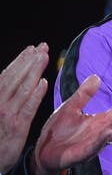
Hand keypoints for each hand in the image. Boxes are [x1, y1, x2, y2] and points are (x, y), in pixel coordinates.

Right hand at [0, 43, 50, 173]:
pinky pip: (27, 108)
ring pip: (21, 89)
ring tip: (44, 57)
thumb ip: (4, 95)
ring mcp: (6, 115)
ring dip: (33, 71)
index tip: (32, 48)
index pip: (6, 76)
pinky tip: (44, 83)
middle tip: (43, 46)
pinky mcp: (17, 128)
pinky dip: (35, 95)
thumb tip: (11, 78)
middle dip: (28, 61)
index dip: (19, 61)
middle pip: (14, 78)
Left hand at [31, 75, 111, 174]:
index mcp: (100, 120)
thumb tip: (97, 76)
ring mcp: (95, 142)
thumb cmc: (58, 131)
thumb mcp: (70, 107)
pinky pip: (95, 145)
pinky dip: (103, 139)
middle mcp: (102, 131)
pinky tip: (110, 130)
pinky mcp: (83, 153)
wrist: (42, 152)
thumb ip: (83, 94)